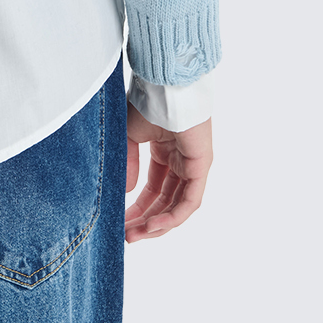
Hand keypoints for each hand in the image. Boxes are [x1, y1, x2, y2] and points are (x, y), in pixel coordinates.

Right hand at [124, 103, 212, 241]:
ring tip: (136, 236)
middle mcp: (181, 161)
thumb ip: (128, 164)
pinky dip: (172, 216)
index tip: (121, 222)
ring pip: (177, 206)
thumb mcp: (129, 136)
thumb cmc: (147, 102)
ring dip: (157, 224)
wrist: (164, 86)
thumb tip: (125, 192)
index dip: (138, 207)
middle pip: (164, 201)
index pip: (153, 189)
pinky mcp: (201, 167)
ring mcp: (193, 166)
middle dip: (145, 221)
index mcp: (165, 151)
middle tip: (127, 236)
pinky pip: (189, 201)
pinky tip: (153, 226)